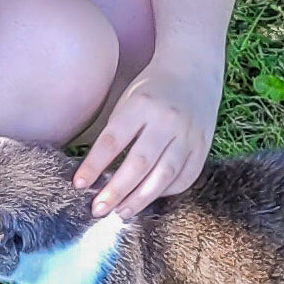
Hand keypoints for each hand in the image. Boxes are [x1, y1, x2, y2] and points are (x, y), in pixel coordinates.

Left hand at [73, 56, 220, 219]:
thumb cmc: (151, 90)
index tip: (79, 184)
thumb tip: (96, 175)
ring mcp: (189, 134)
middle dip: (116, 191)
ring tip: (122, 212)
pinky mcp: (203, 145)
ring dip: (140, 198)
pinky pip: (186, 177)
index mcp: (141, 105)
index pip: (113, 140)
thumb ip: (116, 134)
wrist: (193, 70)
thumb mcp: (127, 101)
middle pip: (139, 163)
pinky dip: (167, 192)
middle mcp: (167, 120)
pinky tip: (150, 198)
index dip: (94, 165)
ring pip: (164, 175)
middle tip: (98, 209)